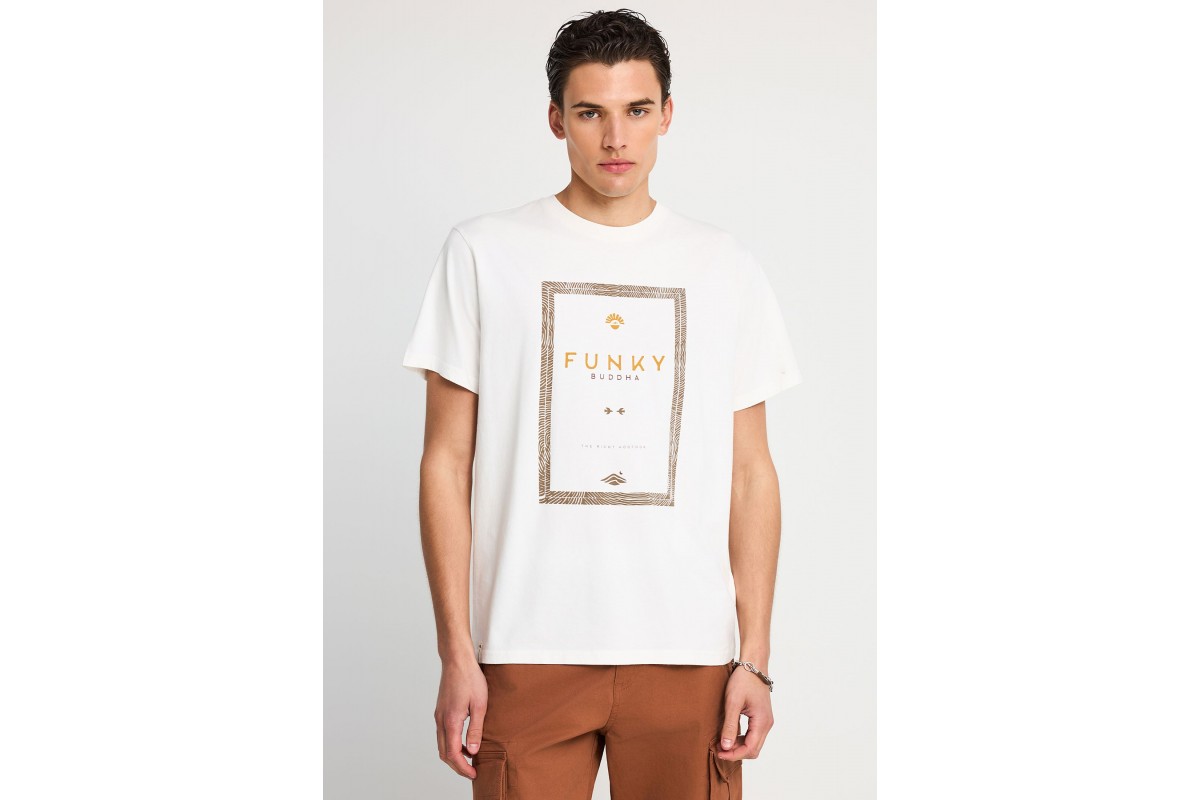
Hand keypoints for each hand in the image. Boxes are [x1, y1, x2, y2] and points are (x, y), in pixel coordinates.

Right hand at [433, 657, 488, 778]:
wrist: (456, 660)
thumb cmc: (470, 679)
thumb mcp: (480, 705)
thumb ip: (476, 730)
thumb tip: (473, 751)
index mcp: (450, 721)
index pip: (453, 754)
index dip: (462, 768)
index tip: (473, 774)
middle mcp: (441, 720)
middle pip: (444, 753)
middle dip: (457, 766)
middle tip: (471, 771)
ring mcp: (438, 716)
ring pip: (442, 744)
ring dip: (454, 755)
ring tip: (470, 759)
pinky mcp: (440, 711)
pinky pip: (443, 735)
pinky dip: (452, 744)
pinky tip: (465, 743)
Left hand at [716, 664, 773, 761]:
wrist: (753, 665)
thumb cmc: (743, 680)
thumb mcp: (733, 702)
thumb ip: (730, 725)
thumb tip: (726, 747)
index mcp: (762, 722)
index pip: (750, 749)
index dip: (734, 755)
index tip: (719, 752)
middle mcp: (767, 724)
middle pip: (753, 749)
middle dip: (736, 752)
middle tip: (719, 748)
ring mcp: (765, 721)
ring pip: (753, 743)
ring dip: (738, 746)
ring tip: (721, 742)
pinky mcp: (761, 717)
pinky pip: (753, 735)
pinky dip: (741, 739)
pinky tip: (729, 735)